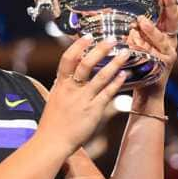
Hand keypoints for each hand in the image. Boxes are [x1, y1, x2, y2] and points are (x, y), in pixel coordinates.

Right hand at [36, 35, 130, 154]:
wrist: (52, 142)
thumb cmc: (52, 123)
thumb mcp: (53, 99)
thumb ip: (61, 86)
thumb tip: (63, 76)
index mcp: (60, 84)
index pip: (67, 59)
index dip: (78, 46)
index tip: (88, 36)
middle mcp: (71, 89)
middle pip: (86, 63)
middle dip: (100, 49)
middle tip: (113, 39)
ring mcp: (82, 99)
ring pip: (100, 76)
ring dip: (114, 63)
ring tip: (125, 53)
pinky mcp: (93, 111)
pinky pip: (107, 93)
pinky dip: (116, 83)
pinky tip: (125, 75)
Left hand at [126, 0, 177, 101]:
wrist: (145, 92)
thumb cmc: (138, 64)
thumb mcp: (136, 41)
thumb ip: (135, 27)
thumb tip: (122, 11)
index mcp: (164, 32)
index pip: (169, 9)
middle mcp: (169, 40)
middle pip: (173, 19)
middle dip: (169, 5)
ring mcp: (168, 53)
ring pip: (162, 37)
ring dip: (151, 29)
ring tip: (141, 20)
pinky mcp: (164, 65)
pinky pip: (155, 53)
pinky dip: (144, 47)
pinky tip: (135, 41)